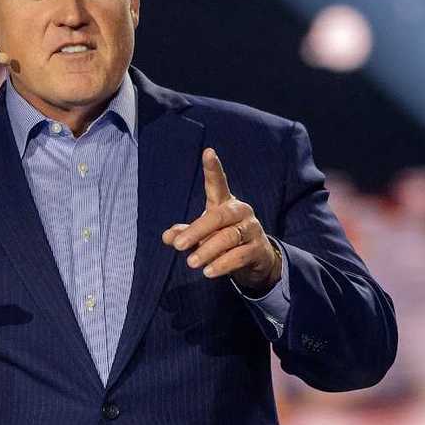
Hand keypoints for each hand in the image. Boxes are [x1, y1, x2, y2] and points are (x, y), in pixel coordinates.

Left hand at [161, 148, 280, 293]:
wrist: (255, 260)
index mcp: (225, 203)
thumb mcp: (203, 235)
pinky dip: (223, 264)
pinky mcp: (257, 248)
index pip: (218, 183)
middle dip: (197, 231)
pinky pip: (239, 256)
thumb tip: (167, 237)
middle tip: (178, 246)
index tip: (208, 152)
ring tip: (191, 263)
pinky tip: (208, 272)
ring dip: (208, 251)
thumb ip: (185, 234)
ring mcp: (251, 229)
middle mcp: (240, 212)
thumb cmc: (223, 239)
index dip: (213, 168)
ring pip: (228, 237)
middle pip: (218, 217)